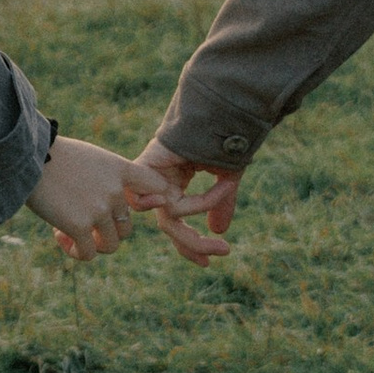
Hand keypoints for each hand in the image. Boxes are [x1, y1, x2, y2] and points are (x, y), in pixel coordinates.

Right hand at [24, 135, 181, 262]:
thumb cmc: (56, 155)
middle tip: (81, 220)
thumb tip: (119, 204)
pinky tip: (60, 238)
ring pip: (110, 244)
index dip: (152, 199)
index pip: (156, 186)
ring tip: (69, 232)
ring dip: (92, 243)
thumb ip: (110, 177)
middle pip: (126, 226)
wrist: (28, 155)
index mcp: (120, 170)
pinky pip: (88, 253)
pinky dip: (76, 251)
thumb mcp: (92, 157)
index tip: (130, 205)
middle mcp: (115, 191)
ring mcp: (99, 210)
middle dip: (105, 229)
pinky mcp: (80, 226)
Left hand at [130, 138, 238, 264]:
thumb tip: (219, 232)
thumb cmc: (223, 138)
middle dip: (193, 243)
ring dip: (188, 229)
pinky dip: (164, 203)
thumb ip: (219, 204)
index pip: (177, 223)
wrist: (220, 111)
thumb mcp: (226, 177)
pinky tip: (176, 210)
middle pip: (170, 224)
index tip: (210, 261)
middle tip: (219, 254)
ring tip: (214, 237)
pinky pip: (148, 195)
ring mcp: (154, 176)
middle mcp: (163, 184)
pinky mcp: (146, 166)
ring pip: (166, 215)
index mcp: (177, 185)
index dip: (191, 244)